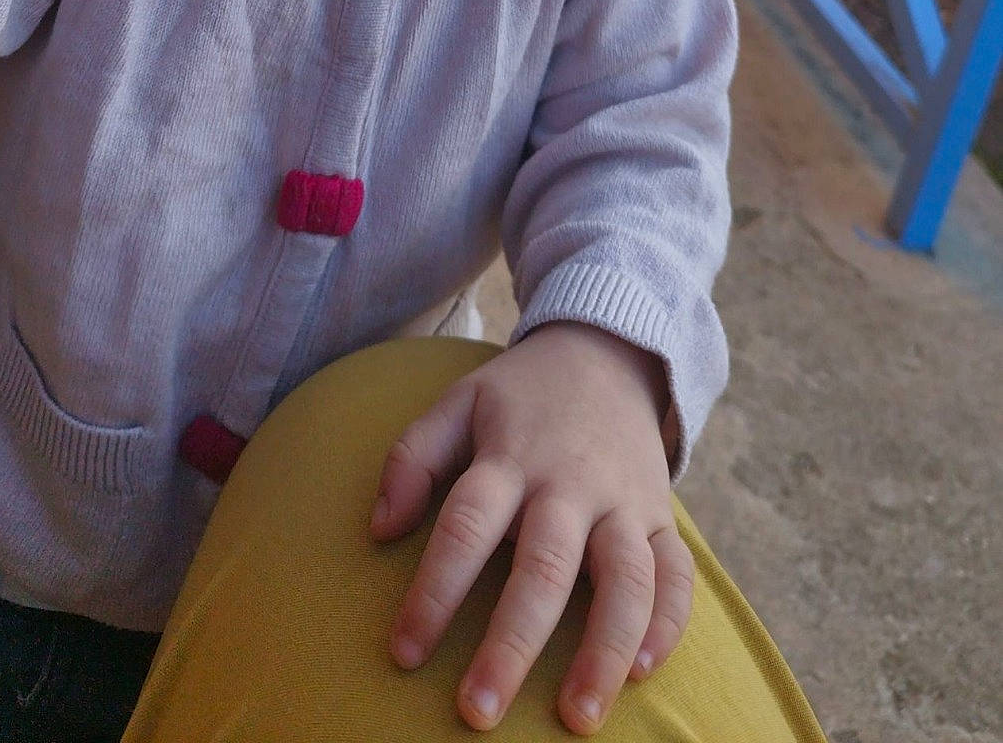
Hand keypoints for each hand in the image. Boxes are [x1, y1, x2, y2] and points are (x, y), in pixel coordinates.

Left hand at [369, 323, 691, 733]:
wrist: (607, 352)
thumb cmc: (520, 397)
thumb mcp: (459, 402)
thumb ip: (413, 458)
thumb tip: (379, 529)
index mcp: (512, 456)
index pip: (467, 525)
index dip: (433, 591)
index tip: (403, 653)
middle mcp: (570, 483)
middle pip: (545, 567)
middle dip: (512, 643)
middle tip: (478, 712)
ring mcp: (624, 500)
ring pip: (625, 579)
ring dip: (603, 650)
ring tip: (577, 718)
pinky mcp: (664, 515)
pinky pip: (677, 573)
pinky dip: (668, 622)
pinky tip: (643, 671)